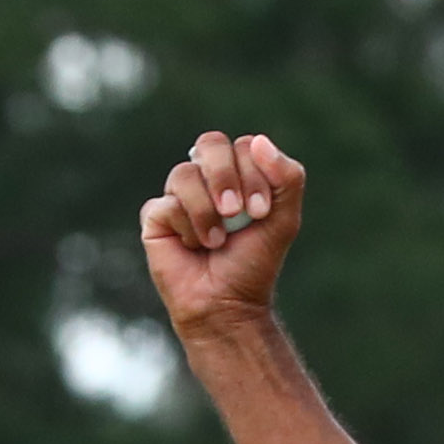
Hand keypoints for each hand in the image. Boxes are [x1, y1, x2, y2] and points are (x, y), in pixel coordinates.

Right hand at [142, 132, 305, 339]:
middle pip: (210, 143)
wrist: (227, 303)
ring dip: (207, 212)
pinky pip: (166, 204)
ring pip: (184, 174)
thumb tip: (259, 140)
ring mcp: (178, 195)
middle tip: (236, 212)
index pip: (243, 146)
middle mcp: (206, 178)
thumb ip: (287, 178)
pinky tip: (194, 247)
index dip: (253, 172)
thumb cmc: (253, 263)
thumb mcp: (284, 220)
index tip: (261, 212)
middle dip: (226, 177)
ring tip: (216, 241)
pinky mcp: (156, 216)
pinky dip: (188, 229)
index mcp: (238, 174)